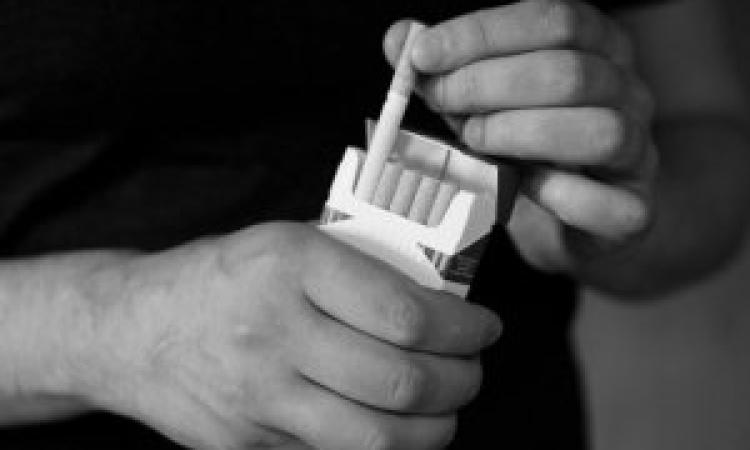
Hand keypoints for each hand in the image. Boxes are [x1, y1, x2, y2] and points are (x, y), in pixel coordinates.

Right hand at [77, 222, 500, 448]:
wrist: (134, 330)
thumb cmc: (219, 277)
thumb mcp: (286, 243)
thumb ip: (360, 268)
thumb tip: (439, 300)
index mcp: (291, 267)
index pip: (404, 314)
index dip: (463, 328)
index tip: (483, 328)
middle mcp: (276, 335)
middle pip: (401, 382)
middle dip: (461, 380)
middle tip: (472, 368)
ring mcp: (262, 400)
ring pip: (380, 437)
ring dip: (437, 426)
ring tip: (446, 404)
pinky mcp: (253, 444)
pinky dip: (390, 448)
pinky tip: (400, 427)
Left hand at [385, 0, 657, 282]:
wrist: (568, 220)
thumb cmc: (523, 149)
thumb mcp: (481, 102)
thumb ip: (446, 70)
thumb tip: (399, 39)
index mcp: (597, 48)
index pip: (552, 20)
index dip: (481, 34)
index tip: (423, 54)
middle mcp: (628, 93)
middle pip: (570, 72)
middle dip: (488, 85)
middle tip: (442, 102)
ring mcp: (639, 153)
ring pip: (599, 130)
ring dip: (520, 134)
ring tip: (476, 141)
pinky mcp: (632, 211)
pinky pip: (611, 205)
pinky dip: (559, 197)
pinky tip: (522, 189)